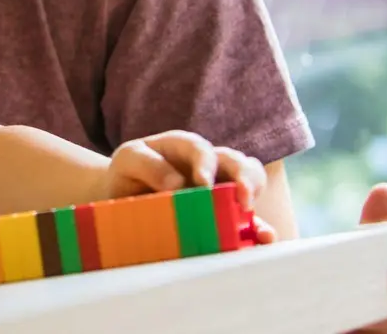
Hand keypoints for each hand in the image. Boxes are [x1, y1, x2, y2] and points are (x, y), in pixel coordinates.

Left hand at [103, 130, 270, 240]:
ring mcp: (220, 188)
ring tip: (258, 221)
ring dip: (256, 204)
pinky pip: (249, 218)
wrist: (124, 196)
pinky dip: (258, 228)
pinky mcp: (225, 214)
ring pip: (250, 185)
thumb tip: (178, 184)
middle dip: (245, 177)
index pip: (200, 148)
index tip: (203, 183)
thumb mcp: (128, 161)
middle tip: (242, 197)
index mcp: (184, 147)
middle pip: (237, 162)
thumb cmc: (128, 173)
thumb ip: (147, 164)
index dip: (205, 163)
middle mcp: (209, 165)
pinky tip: (262, 241)